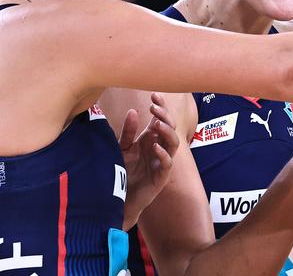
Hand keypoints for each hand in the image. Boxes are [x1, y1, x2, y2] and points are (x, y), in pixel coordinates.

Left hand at [120, 92, 178, 229]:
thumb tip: (133, 111)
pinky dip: (163, 154)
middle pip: (170, 128)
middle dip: (164, 116)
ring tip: (157, 124)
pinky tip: (155, 147)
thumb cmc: (123, 172)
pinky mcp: (161, 177)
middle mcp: (159, 148)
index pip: (161, 119)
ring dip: (167, 132)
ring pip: (173, 143)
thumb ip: (128, 132)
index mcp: (151, 139)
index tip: (154, 95)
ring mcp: (162, 162)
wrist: (119, 198)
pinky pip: (167, 164)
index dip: (161, 107)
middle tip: (154, 107)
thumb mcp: (122, 148)